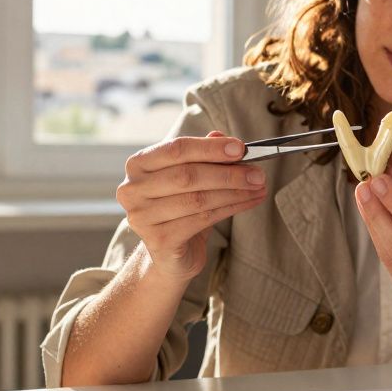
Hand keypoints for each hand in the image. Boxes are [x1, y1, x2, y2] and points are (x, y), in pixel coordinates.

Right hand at [117, 131, 267, 280]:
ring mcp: (142, 216)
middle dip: (228, 173)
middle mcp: (133, 189)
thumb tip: (222, 136)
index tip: (241, 149)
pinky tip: (248, 202)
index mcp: (138, 165)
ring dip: (235, 192)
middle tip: (258, 174)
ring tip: (259, 188)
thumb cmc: (179, 209)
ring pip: (198, 199)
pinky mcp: (159, 240)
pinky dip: (230, 209)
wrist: (168, 254)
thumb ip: (202, 155)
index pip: (176, 149)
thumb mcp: (190, 178)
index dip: (210, 148)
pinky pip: (202, 220)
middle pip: (187, 175)